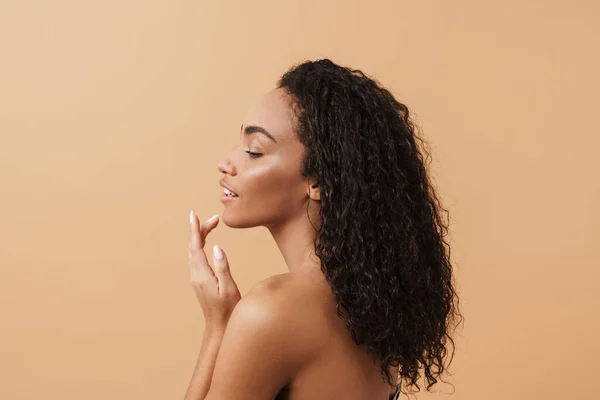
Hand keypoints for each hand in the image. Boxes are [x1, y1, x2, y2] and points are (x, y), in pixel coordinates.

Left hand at [188, 211, 241, 333]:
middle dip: (201, 229)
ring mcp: (196, 278)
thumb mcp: (229, 288)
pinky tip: (206, 242)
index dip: (195, 230)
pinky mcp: (199, 280)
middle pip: (194, 246)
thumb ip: (222, 267)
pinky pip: (196, 257)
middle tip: (215, 218)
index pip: (196, 247)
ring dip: (201, 236)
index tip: (193, 215)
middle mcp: (195, 275)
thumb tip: (216, 247)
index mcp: (202, 274)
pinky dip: (200, 245)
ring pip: (194, 251)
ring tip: (211, 225)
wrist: (219, 327)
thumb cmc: (228, 309)